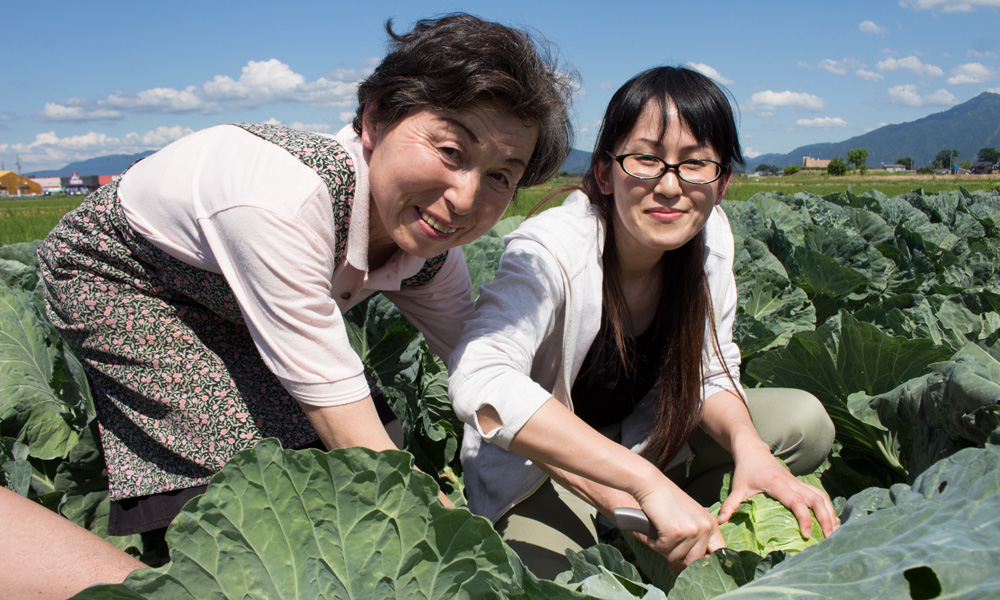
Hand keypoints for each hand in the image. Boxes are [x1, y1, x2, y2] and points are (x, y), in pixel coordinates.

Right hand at [634, 479, 726, 571]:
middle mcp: (706, 527)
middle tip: (667, 544)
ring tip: (660, 531)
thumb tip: (692, 567)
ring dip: (664, 549)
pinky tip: (655, 528)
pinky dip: (654, 543)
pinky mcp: (677, 532)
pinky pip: (663, 550)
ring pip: (677, 558)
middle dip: (678, 558)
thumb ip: (695, 540)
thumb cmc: (665, 501)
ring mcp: (693, 530)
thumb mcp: (688, 519)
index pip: (719, 554)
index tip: (692, 564)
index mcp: (711, 524)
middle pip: (694, 562)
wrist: (650, 484)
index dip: (705, 563)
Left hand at [719, 440, 838, 538]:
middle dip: (826, 519)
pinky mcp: (801, 484)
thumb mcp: (737, 487)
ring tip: (835, 532)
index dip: (804, 518)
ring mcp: (798, 482)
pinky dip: (828, 507)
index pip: (796, 502)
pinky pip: (819, 494)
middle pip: (816, 500)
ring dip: (830, 513)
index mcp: (777, 484)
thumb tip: (721, 521)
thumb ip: (730, 504)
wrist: (753, 450)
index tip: (806, 534)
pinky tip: (832, 520)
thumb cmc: (745, 470)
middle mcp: (792, 482)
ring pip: (821, 496)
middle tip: (830, 538)